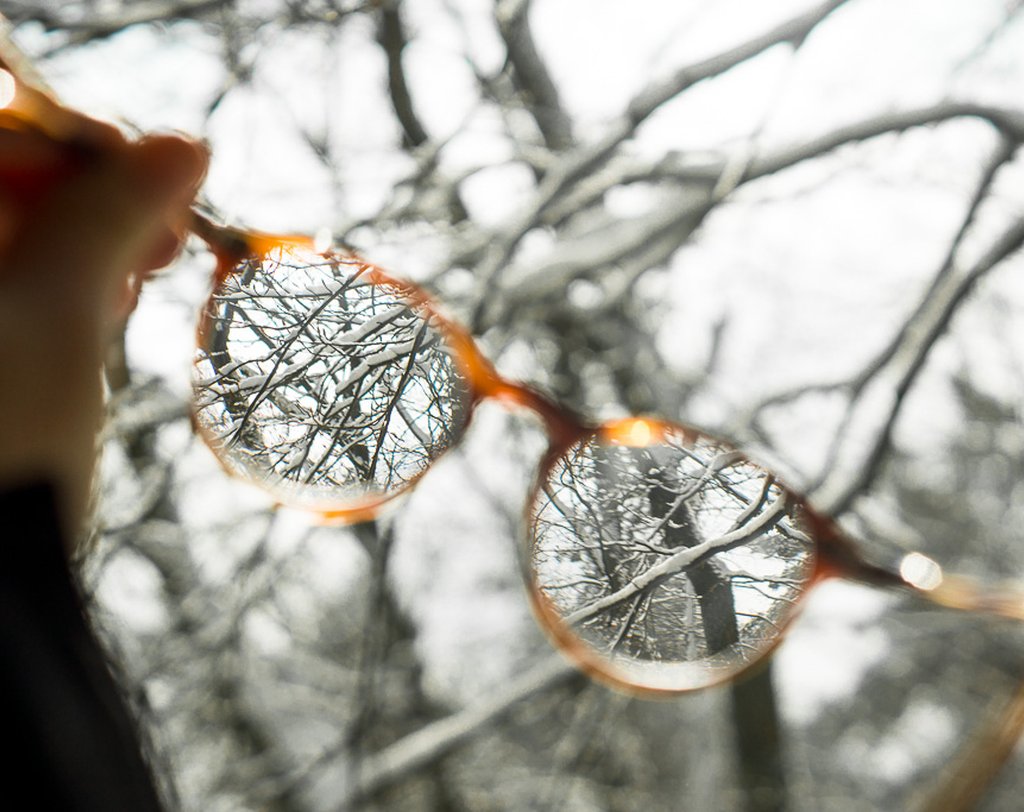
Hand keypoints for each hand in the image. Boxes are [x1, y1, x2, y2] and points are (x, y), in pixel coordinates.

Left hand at [0, 113, 206, 547]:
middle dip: (85, 187)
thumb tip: (186, 147)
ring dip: (82, 236)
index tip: (147, 163)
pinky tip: (106, 301)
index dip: (68, 131)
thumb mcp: (55, 316)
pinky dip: (59, 280)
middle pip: (3, 174)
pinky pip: (13, 283)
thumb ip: (112, 212)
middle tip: (165, 224)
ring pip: (13, 230)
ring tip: (145, 270)